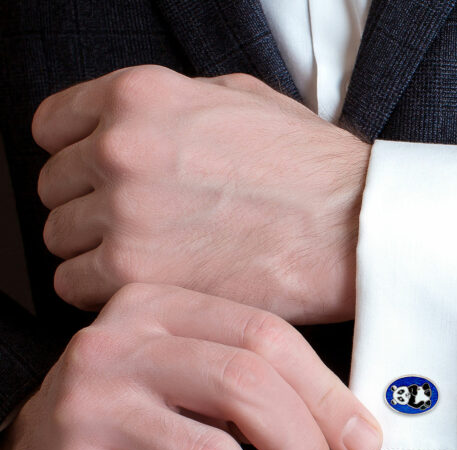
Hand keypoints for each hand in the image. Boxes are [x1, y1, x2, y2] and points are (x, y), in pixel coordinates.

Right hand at [0, 283, 396, 449]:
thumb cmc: (143, 420)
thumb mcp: (204, 389)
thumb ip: (282, 402)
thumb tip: (372, 444)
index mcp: (161, 307)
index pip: (266, 335)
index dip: (328, 393)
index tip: (364, 441)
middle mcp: (119, 346)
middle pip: (245, 385)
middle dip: (305, 449)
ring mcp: (89, 409)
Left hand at [33, 66, 370, 323]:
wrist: (355, 229)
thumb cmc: (313, 172)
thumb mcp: (243, 100)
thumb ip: (174, 106)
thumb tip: (142, 125)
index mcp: (140, 97)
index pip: (53, 128)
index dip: (76, 160)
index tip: (97, 185)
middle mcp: (120, 148)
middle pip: (54, 190)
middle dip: (87, 212)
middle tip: (135, 234)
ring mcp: (125, 212)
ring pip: (60, 243)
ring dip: (94, 258)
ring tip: (148, 269)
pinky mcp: (139, 274)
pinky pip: (78, 289)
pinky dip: (106, 296)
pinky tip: (152, 293)